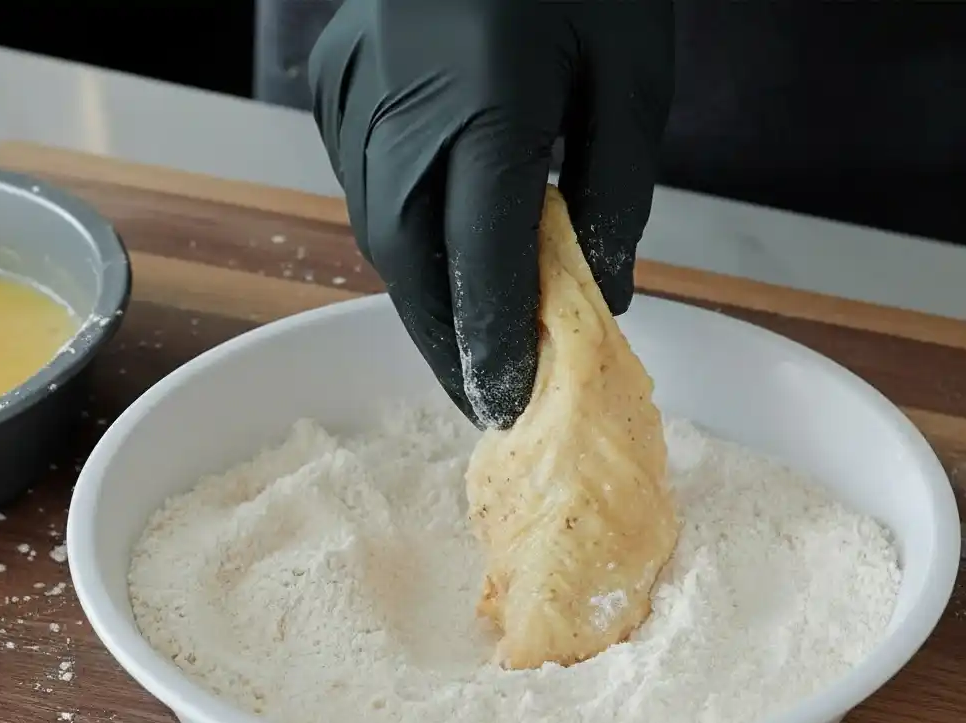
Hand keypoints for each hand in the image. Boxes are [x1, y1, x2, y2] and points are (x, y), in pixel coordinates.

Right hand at [310, 0, 673, 428]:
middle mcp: (400, 114)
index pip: (483, 268)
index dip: (496, 350)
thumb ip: (614, 197)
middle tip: (485, 399)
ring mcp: (354, 99)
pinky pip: (365, 193)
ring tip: (467, 349)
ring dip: (424, 305)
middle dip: (450, 348)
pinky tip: (439, 265)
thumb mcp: (631, 73)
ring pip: (382, 242)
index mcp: (485, 105)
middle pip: (414, 273)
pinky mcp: (335, 87)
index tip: (511, 406)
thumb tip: (603, 295)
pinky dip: (402, 246)